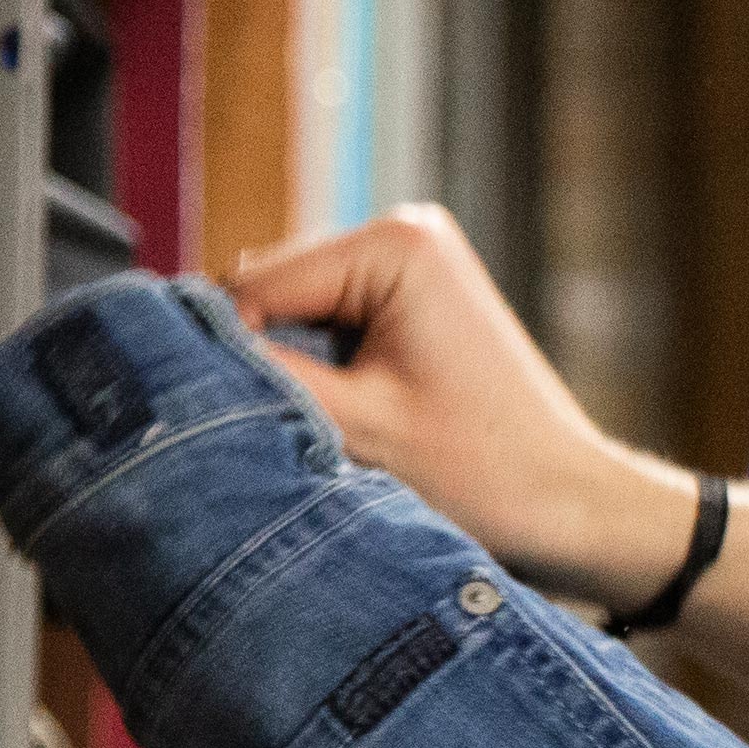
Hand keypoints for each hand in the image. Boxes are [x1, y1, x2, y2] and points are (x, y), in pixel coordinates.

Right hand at [227, 205, 700, 607]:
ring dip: (299, 381)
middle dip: (272, 368)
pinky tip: (358, 427)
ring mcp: (409, 270)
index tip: (249, 425)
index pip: (253, 286)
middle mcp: (403, 236)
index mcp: (394, 243)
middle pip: (270, 299)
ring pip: (292, 323)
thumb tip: (172, 351)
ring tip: (343, 436)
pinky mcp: (411, 309)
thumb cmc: (491, 473)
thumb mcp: (355, 428)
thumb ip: (261, 379)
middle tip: (306, 437)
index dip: (238, 360)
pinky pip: (329, 338)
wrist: (576, 511)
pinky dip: (327, 385)